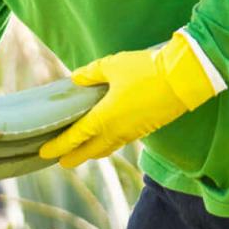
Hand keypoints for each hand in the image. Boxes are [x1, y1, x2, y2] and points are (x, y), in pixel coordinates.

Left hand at [38, 32, 219, 168]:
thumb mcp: (114, 66)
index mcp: (103, 118)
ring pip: (106, 149)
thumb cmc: (146, 70)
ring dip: (91, 153)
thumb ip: (92, 73)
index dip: (58, 146)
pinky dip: (108, 145)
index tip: (45, 152)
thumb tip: (76, 79)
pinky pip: (120, 143)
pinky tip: (106, 139)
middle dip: (72, 158)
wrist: (183, 80)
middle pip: (89, 152)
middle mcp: (115, 132)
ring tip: (81, 152)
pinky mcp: (144, 131)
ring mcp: (131, 134)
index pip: (74, 137)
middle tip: (60, 162)